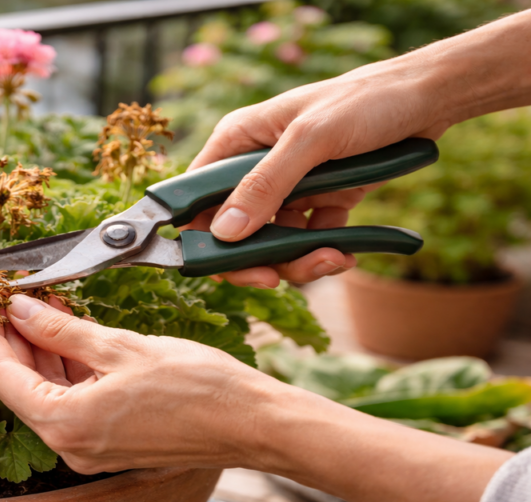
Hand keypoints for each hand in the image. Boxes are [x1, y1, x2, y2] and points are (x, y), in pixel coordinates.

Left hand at [0, 294, 287, 473]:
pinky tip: (69, 330)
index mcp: (66, 424)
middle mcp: (71, 444)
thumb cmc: (199, 388)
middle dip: (13, 338)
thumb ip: (62, 330)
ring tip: (40, 304)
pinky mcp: (111, 440)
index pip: (2, 376)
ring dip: (41, 348)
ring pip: (48, 390)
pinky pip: (74, 399)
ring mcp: (91, 445)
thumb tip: (20, 311)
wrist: (253, 423)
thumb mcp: (121, 348)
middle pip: (21, 385)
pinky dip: (67, 365)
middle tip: (7, 298)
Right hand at [188, 56, 453, 287]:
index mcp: (238, 141)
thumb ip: (266, 185)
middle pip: (234, 229)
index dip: (201, 232)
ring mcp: (290, 186)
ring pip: (274, 242)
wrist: (430, 98)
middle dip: (255, 257)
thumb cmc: (365, 100)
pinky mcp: (322, 200)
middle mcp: (257, 166)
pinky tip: (347, 253)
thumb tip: (224, 232)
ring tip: (332, 258)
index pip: (198, 195)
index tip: (221, 263)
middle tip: (273, 277)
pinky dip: (325, 252)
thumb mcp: (311, 139)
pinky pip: (310, 239)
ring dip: (298, 259)